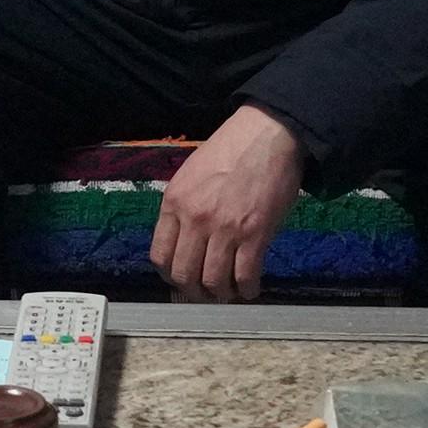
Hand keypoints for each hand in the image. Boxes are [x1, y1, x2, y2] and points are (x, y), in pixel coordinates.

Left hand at [152, 105, 305, 302]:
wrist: (267, 134)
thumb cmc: (231, 150)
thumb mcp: (191, 174)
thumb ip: (184, 207)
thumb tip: (184, 239)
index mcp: (175, 202)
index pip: (160, 255)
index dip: (170, 275)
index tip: (183, 279)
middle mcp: (195, 219)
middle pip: (184, 274)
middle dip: (194, 291)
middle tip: (206, 292)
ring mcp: (224, 229)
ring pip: (213, 281)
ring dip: (221, 294)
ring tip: (230, 291)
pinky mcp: (255, 234)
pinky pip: (245, 275)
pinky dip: (247, 289)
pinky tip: (251, 288)